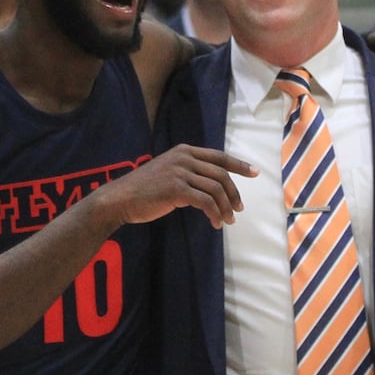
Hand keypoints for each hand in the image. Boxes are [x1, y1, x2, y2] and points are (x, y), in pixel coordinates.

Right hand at [104, 144, 254, 228]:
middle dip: (233, 193)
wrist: (120, 198)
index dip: (238, 165)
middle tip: (238, 209)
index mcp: (184, 151)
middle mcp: (184, 158)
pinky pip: (205, 202)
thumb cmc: (144, 190)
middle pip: (221, 175)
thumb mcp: (168, 172)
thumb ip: (188, 173)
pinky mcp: (176, 189)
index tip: (254, 173)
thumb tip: (212, 187)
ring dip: (225, 207)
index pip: (219, 156)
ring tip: (228, 220)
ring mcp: (180, 172)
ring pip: (215, 190)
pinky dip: (214, 214)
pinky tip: (215, 223)